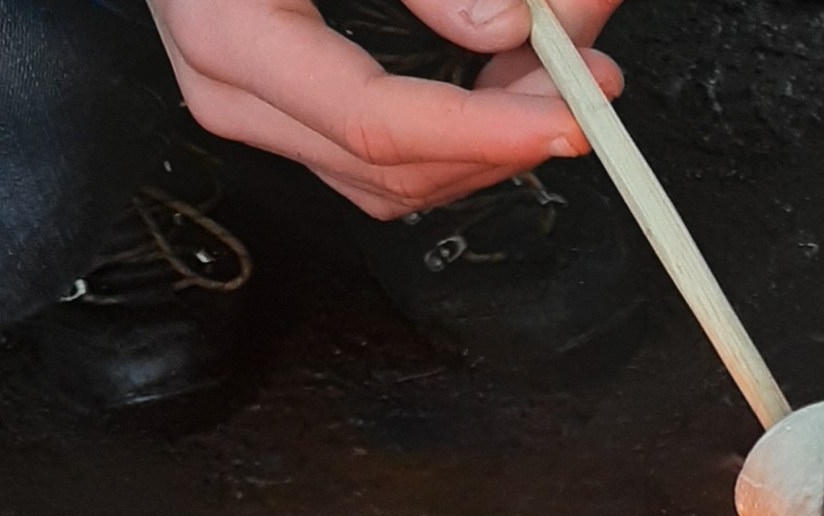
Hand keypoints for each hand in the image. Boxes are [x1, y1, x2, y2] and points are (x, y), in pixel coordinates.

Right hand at [143, 0, 626, 218]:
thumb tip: (507, 27)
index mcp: (231, 34)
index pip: (376, 122)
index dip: (484, 131)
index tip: (570, 119)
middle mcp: (234, 94)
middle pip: (399, 167)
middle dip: (509, 135)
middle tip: (593, 77)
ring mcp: (257, 114)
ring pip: (401, 181)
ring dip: (495, 142)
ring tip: (566, 71)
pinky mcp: (286, 116)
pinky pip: (388, 160)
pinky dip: (464, 133)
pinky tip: (514, 83)